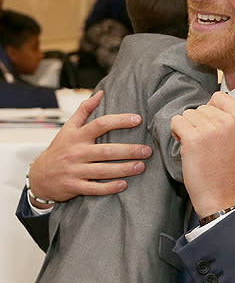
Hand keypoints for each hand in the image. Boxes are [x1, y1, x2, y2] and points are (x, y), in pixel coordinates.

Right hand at [28, 90, 151, 203]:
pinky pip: (94, 189)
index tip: (137, 119)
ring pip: (103, 171)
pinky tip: (124, 185)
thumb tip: (100, 93)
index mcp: (77, 136)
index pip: (100, 124)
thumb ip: (84, 110)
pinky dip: (109, 188)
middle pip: (106, 151)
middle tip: (147, 150)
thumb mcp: (68, 128)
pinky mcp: (74, 186)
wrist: (39, 176)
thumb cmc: (59, 149)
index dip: (119, 121)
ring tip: (141, 166)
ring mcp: (75, 171)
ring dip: (124, 169)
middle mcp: (76, 152)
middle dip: (129, 150)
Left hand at [170, 92, 234, 218]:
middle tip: (208, 145)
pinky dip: (177, 133)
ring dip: (188, 129)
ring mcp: (210, 129)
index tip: (216, 131)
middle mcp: (228, 120)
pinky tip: (188, 147)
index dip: (213, 114)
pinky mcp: (193, 138)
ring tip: (199, 147)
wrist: (223, 195)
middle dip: (200, 123)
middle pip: (202, 108)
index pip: (218, 98)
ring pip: (188, 114)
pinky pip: (176, 122)